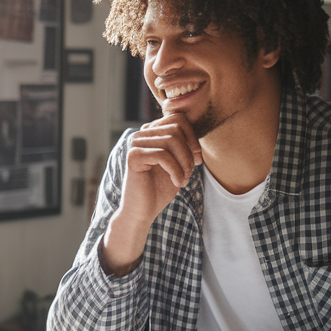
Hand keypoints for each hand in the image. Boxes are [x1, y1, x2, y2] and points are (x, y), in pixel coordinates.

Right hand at [100, 114, 201, 273]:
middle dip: (189, 152)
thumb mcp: (178, 163)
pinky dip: (176, 170)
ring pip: (171, 140)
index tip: (197, 160)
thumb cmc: (160, 188)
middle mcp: (141, 134)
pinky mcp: (133, 156)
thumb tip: (197, 132)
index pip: (178, 119)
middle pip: (176, 128)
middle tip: (190, 172)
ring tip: (184, 179)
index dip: (193, 138)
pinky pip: (163, 155)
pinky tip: (178, 183)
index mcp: (151, 133)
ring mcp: (134, 143)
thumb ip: (184, 145)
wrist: (142, 211)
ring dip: (184, 162)